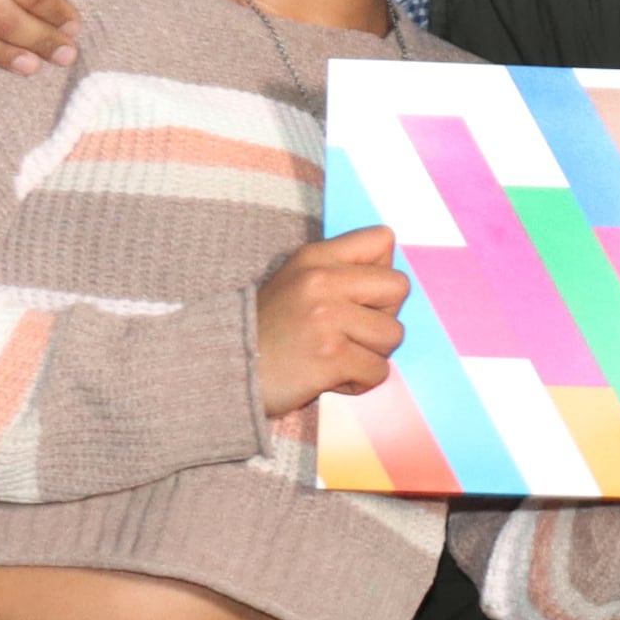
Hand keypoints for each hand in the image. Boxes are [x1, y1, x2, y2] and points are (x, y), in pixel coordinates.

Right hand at [257, 225, 410, 413]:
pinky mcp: (330, 358)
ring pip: (393, 335)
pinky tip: (328, 377)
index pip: (381, 238)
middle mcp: (322, 282)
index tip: (358, 295)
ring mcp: (326, 319)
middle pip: (399, 287)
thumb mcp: (295, 283)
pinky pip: (377, 371)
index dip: (380, 271)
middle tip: (349, 331)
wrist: (221, 371)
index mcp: (315, 258)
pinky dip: (358, 382)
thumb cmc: (268, 331)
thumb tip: (392, 271)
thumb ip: (339, 271)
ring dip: (370, 353)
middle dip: (383, 315)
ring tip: (334, 356)